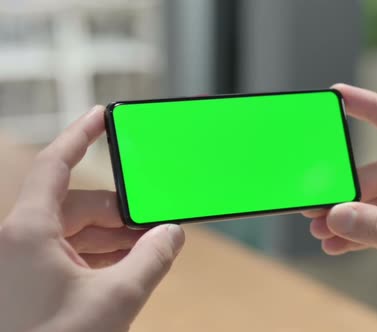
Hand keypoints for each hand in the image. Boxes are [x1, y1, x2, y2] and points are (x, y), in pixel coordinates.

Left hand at [0, 107, 184, 331]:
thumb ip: (152, 258)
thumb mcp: (117, 299)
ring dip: (113, 239)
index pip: (56, 165)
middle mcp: (18, 240)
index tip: (103, 116)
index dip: (81, 136)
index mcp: (26, 232)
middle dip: (120, 213)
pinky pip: (67, 256)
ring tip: (150, 248)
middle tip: (158, 222)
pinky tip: (128, 266)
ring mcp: (21, 263)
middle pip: (77, 206)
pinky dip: (98, 258)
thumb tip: (174, 233)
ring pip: (74, 233)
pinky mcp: (28, 284)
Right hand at [304, 85, 376, 325]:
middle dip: (346, 193)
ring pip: (371, 205)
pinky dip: (353, 237)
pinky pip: (374, 229)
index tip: (339, 96)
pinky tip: (334, 245)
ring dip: (344, 218)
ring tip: (319, 230)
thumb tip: (339, 215)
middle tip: (315, 204)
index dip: (374, 108)